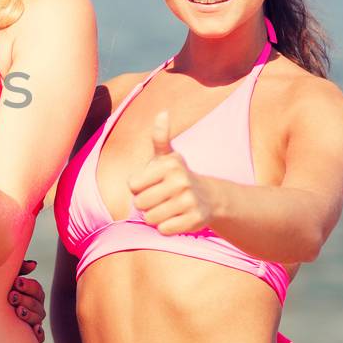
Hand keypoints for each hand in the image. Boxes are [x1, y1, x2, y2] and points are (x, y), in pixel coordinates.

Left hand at [8, 260, 45, 342]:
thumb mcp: (5, 279)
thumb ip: (18, 269)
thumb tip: (34, 264)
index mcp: (31, 294)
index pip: (36, 289)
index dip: (27, 285)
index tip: (16, 282)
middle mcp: (34, 308)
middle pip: (37, 303)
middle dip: (24, 299)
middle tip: (11, 297)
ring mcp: (33, 323)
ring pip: (38, 318)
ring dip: (29, 314)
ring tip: (18, 311)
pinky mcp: (29, 337)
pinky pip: (40, 337)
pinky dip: (38, 333)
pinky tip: (34, 329)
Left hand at [128, 112, 217, 235]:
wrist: (209, 197)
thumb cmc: (177, 175)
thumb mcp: (167, 156)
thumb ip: (160, 137)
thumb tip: (162, 113)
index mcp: (170, 165)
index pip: (133, 185)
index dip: (138, 188)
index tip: (151, 184)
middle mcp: (181, 181)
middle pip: (140, 204)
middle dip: (145, 204)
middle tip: (159, 198)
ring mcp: (189, 201)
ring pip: (150, 219)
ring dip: (154, 217)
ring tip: (167, 208)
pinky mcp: (195, 220)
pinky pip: (164, 230)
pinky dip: (166, 228)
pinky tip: (176, 218)